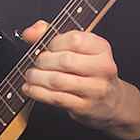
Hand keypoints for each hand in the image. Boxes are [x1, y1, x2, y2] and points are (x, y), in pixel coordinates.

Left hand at [20, 20, 139, 139]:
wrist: (110, 101)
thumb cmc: (89, 70)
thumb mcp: (77, 48)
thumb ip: (51, 34)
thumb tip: (30, 32)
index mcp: (101, 48)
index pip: (75, 39)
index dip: (54, 42)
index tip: (48, 47)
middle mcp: (103, 68)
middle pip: (65, 60)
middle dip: (43, 61)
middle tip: (37, 63)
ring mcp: (95, 89)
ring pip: (58, 81)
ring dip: (37, 77)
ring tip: (31, 75)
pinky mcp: (85, 107)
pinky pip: (56, 98)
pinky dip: (37, 92)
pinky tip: (30, 88)